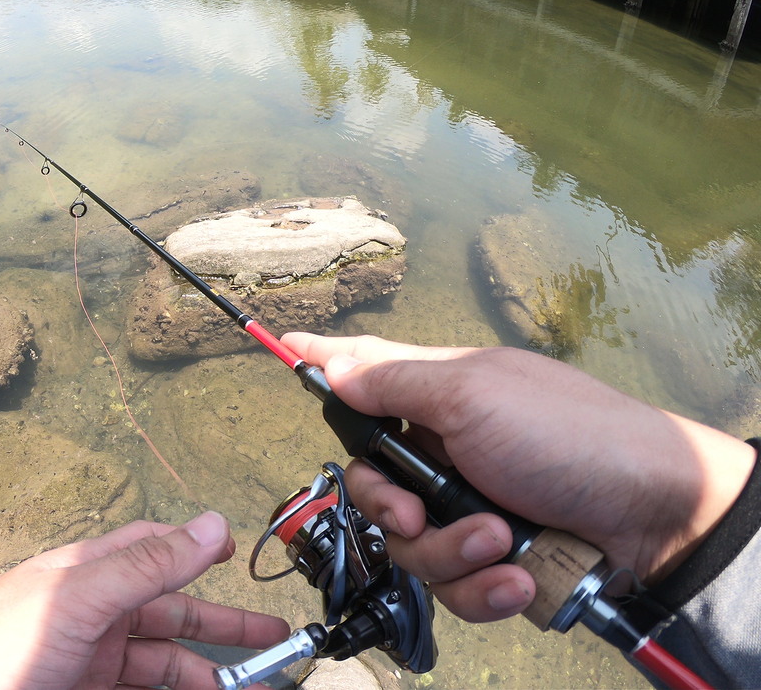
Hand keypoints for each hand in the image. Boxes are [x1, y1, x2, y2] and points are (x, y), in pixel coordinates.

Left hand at [0, 512, 289, 689]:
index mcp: (90, 576)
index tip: (238, 557)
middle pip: (171, 618)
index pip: (155, 550)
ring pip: (161, 667)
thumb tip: (211, 524)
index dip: (198, 551)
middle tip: (272, 643)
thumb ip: (146, 563)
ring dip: (202, 677)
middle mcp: (92, 616)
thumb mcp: (77, 598)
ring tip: (247, 689)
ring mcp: (85, 662)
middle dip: (222, 629)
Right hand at [282, 333, 755, 623]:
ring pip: (410, 545)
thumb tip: (334, 365)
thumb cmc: (570, 436)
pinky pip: (453, 584)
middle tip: (417, 514)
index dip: (320, 362)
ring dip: (452, 553)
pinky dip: (482, 586)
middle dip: (392, 509)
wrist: (655, 518)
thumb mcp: (473, 395)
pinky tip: (514, 574)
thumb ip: (394, 382)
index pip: (364, 369)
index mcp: (438, 393)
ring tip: (502, 541)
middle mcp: (447, 449)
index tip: (276, 346)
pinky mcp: (493, 556)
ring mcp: (471, 504)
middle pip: (372, 483)